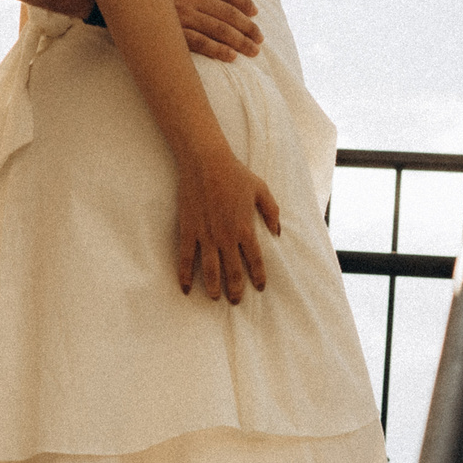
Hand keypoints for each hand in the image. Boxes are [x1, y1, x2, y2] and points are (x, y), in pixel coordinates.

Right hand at [153, 0, 261, 61]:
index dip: (242, 0)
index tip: (254, 11)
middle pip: (227, 12)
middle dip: (246, 26)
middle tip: (259, 38)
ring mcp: (180, 15)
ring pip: (218, 29)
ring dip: (239, 40)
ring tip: (253, 50)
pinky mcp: (169, 32)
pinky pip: (199, 44)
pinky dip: (217, 50)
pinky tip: (231, 57)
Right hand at [175, 146, 280, 302]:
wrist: (206, 162)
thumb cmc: (235, 174)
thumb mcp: (261, 190)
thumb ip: (271, 212)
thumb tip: (277, 232)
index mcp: (245, 228)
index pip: (255, 260)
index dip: (258, 276)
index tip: (259, 287)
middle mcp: (226, 236)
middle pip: (233, 271)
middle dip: (235, 289)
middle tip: (236, 301)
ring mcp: (206, 235)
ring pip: (210, 269)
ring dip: (213, 286)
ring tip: (214, 298)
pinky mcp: (188, 230)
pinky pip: (186, 257)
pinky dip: (184, 274)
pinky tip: (185, 288)